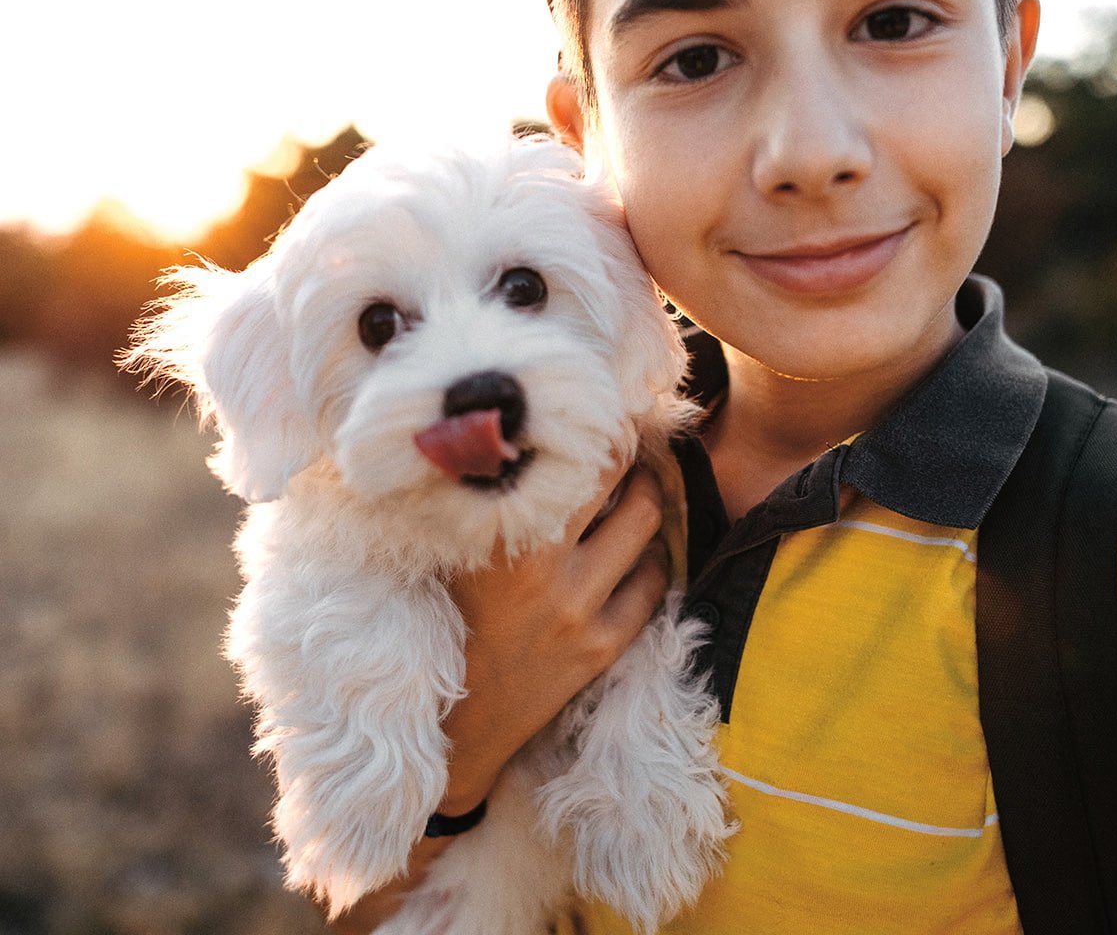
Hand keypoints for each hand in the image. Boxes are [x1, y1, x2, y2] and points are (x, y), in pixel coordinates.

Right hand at [326, 460, 668, 929]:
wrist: (455, 728)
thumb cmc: (441, 622)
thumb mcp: (444, 552)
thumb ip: (470, 496)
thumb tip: (493, 433)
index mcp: (500, 538)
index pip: (572, 460)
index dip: (597, 426)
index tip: (601, 409)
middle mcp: (546, 570)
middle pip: (621, 484)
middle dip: (630, 455)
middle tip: (625, 442)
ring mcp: (579, 611)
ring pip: (645, 527)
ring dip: (645, 499)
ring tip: (632, 490)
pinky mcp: (603, 648)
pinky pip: (653, 584)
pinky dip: (650, 558)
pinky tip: (632, 550)